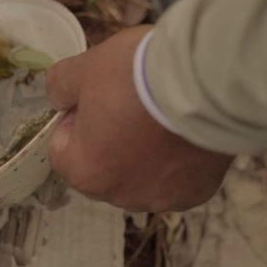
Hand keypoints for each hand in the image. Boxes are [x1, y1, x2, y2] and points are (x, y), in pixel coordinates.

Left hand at [46, 26, 233, 211]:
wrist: (206, 80)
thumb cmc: (137, 75)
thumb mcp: (85, 68)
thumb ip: (60, 86)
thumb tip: (60, 97)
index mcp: (86, 172)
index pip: (62, 150)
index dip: (74, 120)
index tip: (95, 97)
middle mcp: (121, 196)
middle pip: (102, 167)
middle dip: (108, 140)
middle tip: (130, 105)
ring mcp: (162, 198)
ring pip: (140, 177)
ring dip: (143, 155)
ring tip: (161, 117)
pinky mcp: (197, 193)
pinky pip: (176, 180)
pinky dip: (177, 162)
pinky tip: (184, 134)